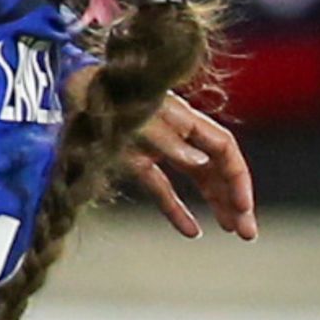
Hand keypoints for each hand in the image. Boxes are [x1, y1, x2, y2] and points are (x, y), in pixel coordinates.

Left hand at [124, 89, 256, 240]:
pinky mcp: (137, 160)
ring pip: (196, 180)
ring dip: (214, 204)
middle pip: (216, 168)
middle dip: (234, 199)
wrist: (72, 87)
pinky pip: (163, 189)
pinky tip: (192, 231)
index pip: (225, 150)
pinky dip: (177, 209)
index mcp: (186, 118)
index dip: (238, 179)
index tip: (243, 208)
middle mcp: (179, 133)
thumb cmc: (109, 98)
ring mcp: (158, 148)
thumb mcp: (140, 121)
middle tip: (247, 233)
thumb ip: (169, 142)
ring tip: (229, 230)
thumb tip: (201, 163)